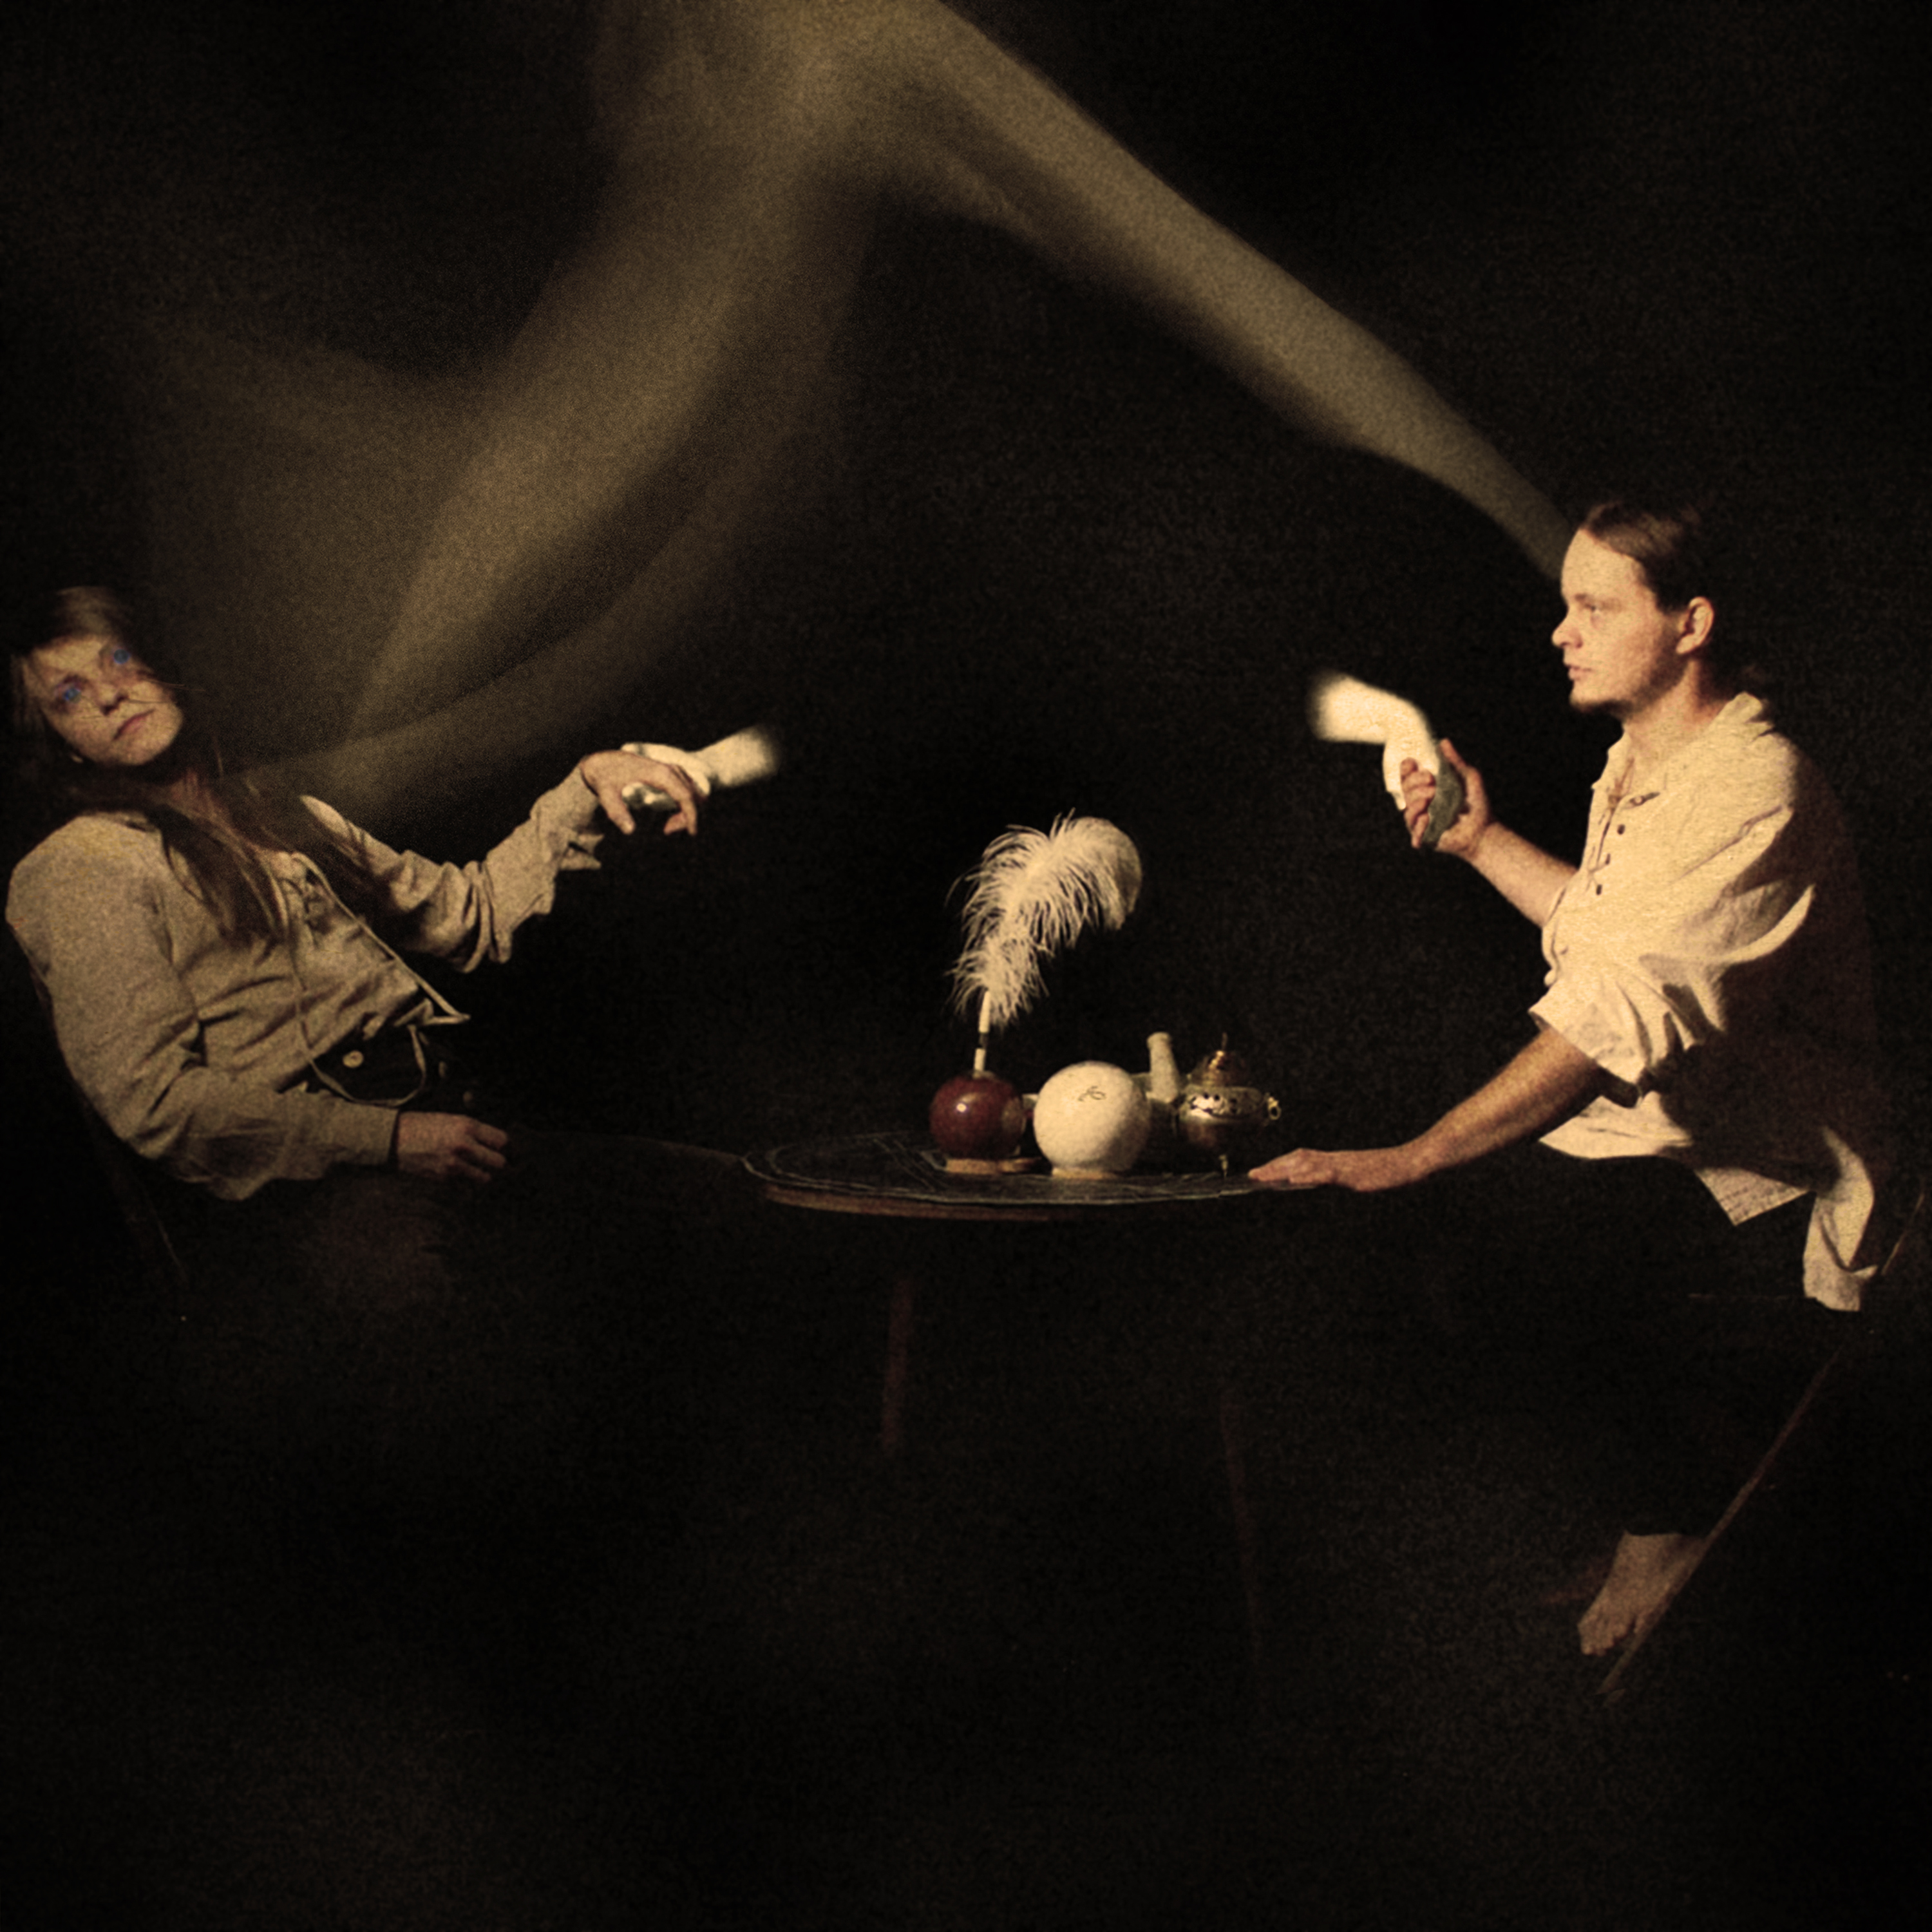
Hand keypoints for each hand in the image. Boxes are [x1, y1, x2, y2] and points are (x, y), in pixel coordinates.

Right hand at [394, 1111, 510, 1183]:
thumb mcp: (452, 1119)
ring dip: (485, 1175)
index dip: (508, 1147)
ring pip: (485, 1178)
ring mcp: (454, 1165)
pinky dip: (467, 1183)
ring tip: (481, 1170)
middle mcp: (463, 1146)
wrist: (393, 1138)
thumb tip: (497, 1142)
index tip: (508, 1150)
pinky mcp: (444, 1179)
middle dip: (501, 1164)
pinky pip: (466, 1186)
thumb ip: (475, 1130)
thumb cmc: (423, 1125)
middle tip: (500, 1163)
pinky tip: (463, 1175)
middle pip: (499, 1163)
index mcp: (467, 1126)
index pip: (503, 1141)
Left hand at [578, 749, 701, 835]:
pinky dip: (684, 803)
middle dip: (687, 816)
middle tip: (667, 831)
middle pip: (691, 794)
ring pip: (691, 790)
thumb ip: (616, 811)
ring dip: (686, 810)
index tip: (691, 833)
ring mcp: (669, 768)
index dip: (691, 816)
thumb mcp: (605, 793)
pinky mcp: (666, 771)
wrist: (599, 759)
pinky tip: (672, 815)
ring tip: (668, 826)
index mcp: (659, 774)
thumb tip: (630, 831)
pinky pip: (685, 787)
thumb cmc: (602, 774)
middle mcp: (668, 769)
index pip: (685, 796)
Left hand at [1249, 1144, 1427, 1190]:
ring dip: (1282, 1169)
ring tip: (1264, 1176)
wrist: (1410, 1163)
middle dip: (1273, 1166)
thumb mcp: (1357, 1176)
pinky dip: (1308, 1176)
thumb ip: (1337, 1178)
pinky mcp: (1353, 1173)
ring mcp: (1342, 1164)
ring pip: (1306, 1164)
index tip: (1262, 1170)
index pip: (1300, 1158)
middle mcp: (1334, 1158)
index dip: (1279, 1163)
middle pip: (1297, 1158)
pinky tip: (1294, 1180)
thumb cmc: (1387, 1172)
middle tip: (1252, 1174)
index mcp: (1335, 1159)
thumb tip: (1316, 1184)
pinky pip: (1326, 1173)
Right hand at [1400, 737, 1488, 857]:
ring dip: (1416, 800)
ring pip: (1407, 808)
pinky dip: (1418, 821)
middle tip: (1431, 779)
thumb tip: (1443, 741)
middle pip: (1405, 790)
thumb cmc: (1477, 804)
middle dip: (1414, 782)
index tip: (1412, 762)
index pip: (1408, 778)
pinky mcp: (1423, 835)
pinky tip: (1427, 816)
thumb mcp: (1467, 777)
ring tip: (1431, 796)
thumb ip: (1454, 761)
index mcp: (1428, 788)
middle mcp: (1421, 803)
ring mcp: (1421, 819)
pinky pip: (1413, 827)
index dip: (1406, 769)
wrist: (1483, 829)